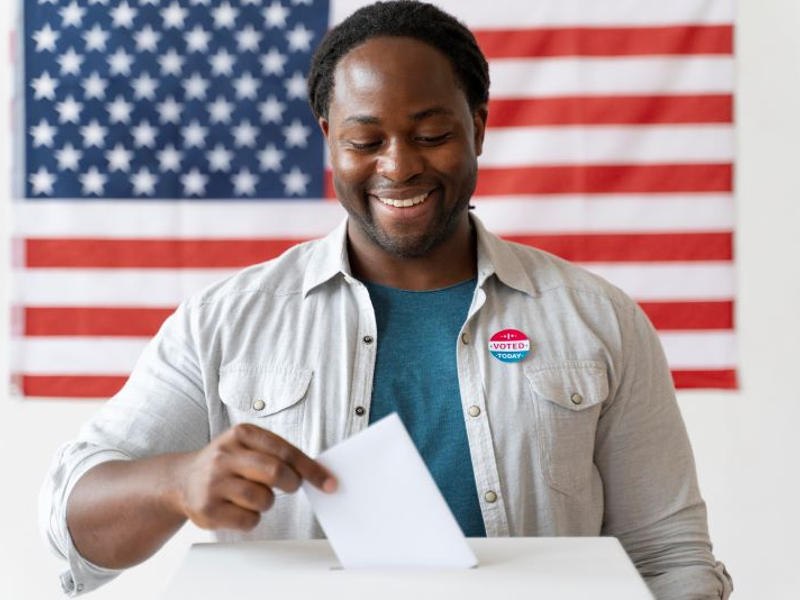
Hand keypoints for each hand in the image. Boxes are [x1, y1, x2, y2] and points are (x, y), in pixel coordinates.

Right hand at [175, 423, 336, 530]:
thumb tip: (318, 471)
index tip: (329, 482)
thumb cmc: (227, 463)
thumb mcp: (248, 445)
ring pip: (263, 499)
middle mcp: (225, 455)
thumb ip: (279, 453)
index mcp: (241, 433)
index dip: (311, 469)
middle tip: (291, 487)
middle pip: (276, 472)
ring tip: (254, 495)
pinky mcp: (208, 509)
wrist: (182, 480)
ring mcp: (214, 482)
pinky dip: (252, 518)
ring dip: (267, 502)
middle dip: (292, 483)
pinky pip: (248, 520)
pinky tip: (239, 508)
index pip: (285, 451)